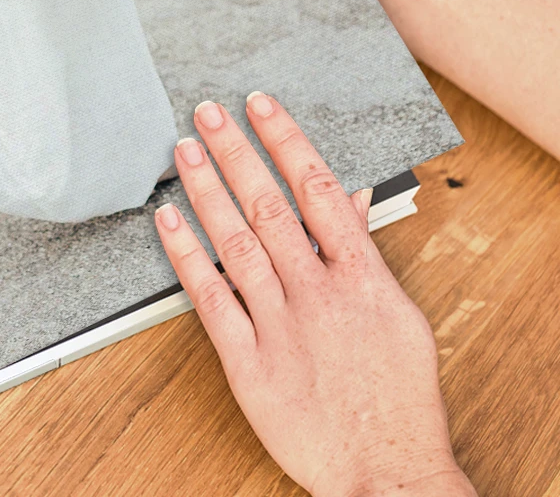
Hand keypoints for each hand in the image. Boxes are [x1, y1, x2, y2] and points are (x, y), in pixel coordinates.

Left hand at [154, 94, 474, 496]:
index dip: (285, 141)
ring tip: (184, 150)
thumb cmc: (396, 396)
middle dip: (235, 152)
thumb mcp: (398, 314)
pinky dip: (186, 256)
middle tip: (206, 113)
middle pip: (268, 206)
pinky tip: (168, 220)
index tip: (259, 105)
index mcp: (361, 278)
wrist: (385, 470)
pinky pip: (209, 299)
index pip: (318, 189)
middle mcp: (318, 294)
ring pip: (236, 242)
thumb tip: (349, 198)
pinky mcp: (247, 363)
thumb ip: (365, 253)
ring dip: (207, 190)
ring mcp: (280, 326)